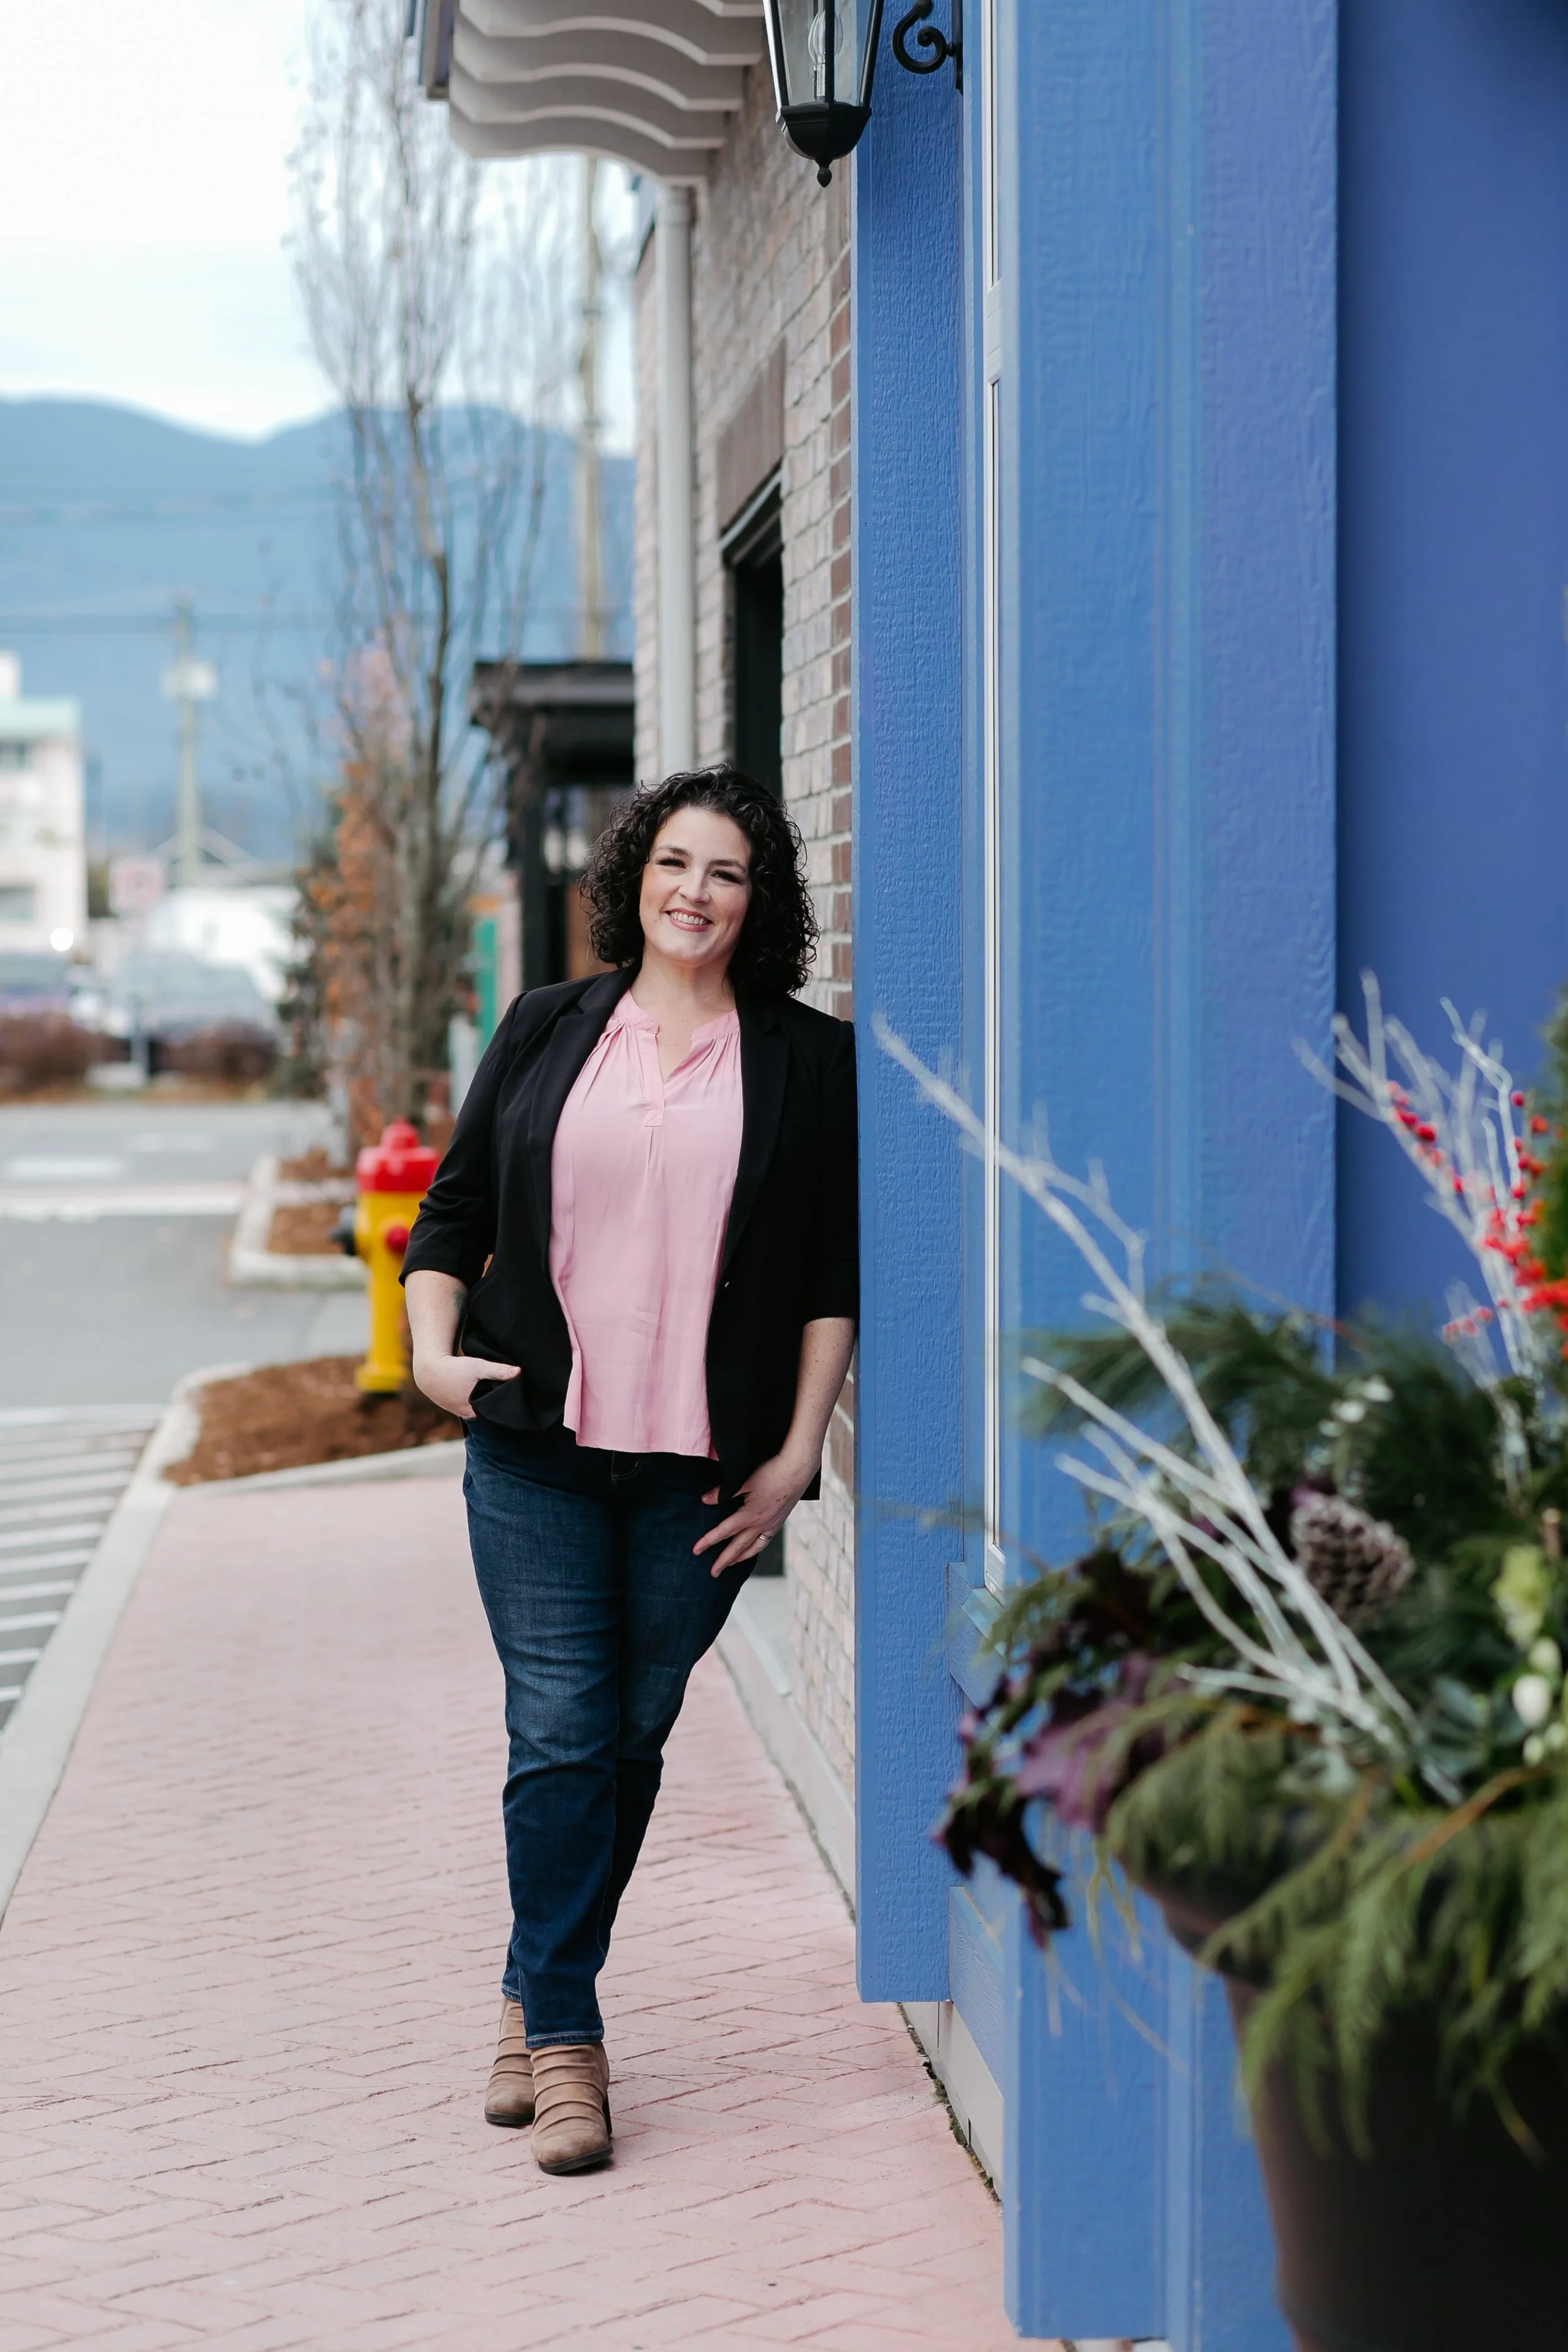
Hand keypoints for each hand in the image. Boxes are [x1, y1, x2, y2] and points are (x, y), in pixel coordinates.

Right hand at [411, 1351, 518, 1420]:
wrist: (429, 1371)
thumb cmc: (454, 1369)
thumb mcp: (478, 1367)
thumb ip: (498, 1370)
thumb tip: (519, 1371)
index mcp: (475, 1411)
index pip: (496, 1413)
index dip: (504, 1405)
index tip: (515, 1399)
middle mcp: (468, 1415)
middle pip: (488, 1411)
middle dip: (496, 1404)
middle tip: (509, 1394)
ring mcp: (460, 1411)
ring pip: (479, 1408)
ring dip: (485, 1401)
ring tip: (494, 1391)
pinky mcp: (454, 1405)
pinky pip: (470, 1404)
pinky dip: (475, 1399)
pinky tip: (480, 1390)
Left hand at [694, 1451, 812, 1575]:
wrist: (797, 1470)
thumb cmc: (771, 1473)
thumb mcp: (743, 1482)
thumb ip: (723, 1493)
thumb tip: (704, 1500)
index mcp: (750, 1515)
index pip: (723, 1532)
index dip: (708, 1541)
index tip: (696, 1550)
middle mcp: (761, 1525)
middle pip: (738, 1547)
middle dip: (723, 1560)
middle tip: (713, 1573)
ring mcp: (771, 1525)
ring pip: (753, 1548)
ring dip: (740, 1558)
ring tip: (730, 1565)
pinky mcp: (779, 1521)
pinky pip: (764, 1541)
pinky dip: (755, 1549)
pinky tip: (752, 1549)